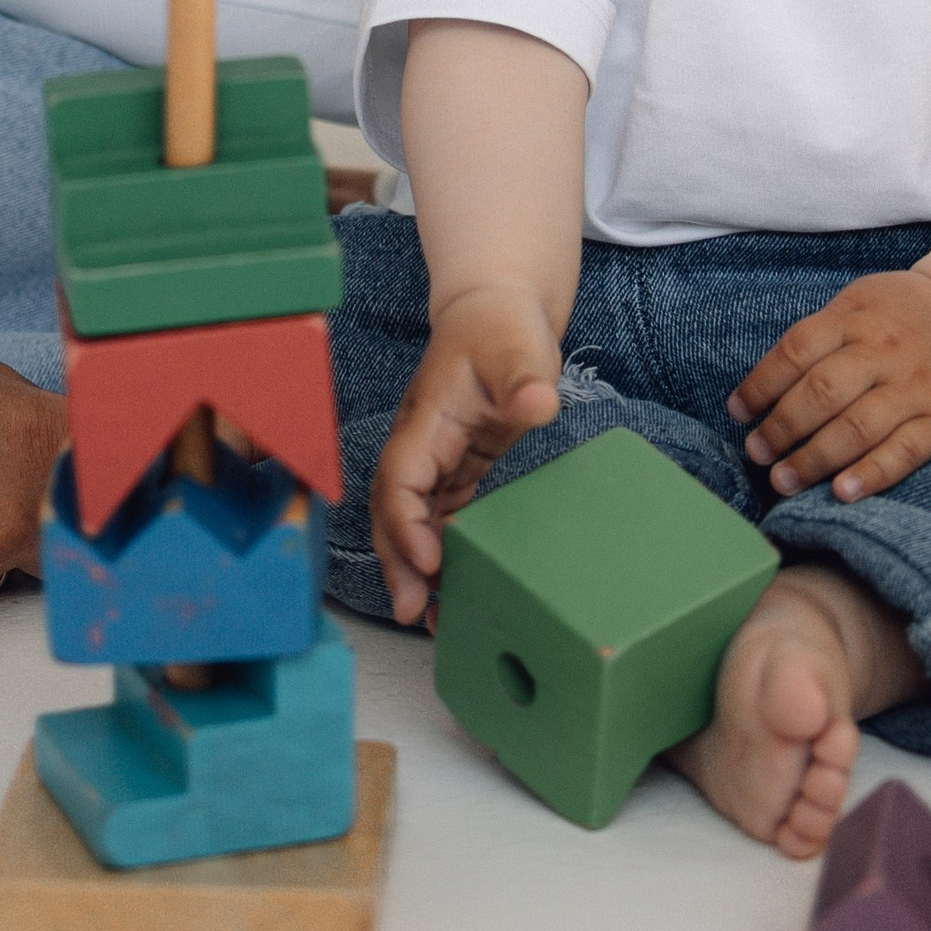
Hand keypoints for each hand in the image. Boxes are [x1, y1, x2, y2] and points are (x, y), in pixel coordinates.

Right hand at [369, 284, 560, 625]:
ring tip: (430, 620)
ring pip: (411, 522)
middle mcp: (421, 444)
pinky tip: (454, 588)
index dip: (406, 522)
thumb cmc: (502, 326)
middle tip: (413, 612)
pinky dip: (440, 554)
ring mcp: (434, 458)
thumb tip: (537, 404)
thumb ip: (525, 376)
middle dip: (398, 562)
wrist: (497, 309)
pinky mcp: (455, 468)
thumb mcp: (517, 347)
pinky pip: (437, 519)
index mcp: (426, 419)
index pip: (400, 478)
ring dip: (415, 569)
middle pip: (393, 511)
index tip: (430, 559)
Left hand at [730, 266, 930, 500]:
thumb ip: (818, 338)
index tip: (738, 412)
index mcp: (856, 317)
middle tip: (757, 454)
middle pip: (823, 392)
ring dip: (815, 459)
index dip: (761, 384)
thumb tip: (762, 390)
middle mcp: (885, 351)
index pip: (797, 350)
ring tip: (783, 481)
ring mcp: (916, 387)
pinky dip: (872, 474)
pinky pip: (905, 452)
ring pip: (859, 427)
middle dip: (782, 428)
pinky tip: (842, 493)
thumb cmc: (899, 315)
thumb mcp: (857, 303)